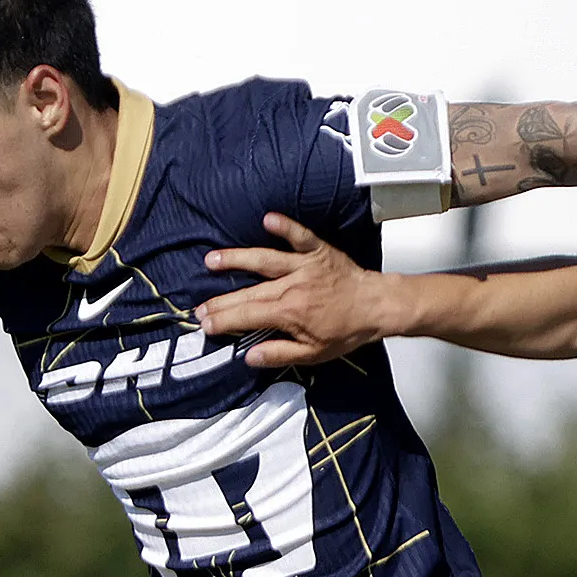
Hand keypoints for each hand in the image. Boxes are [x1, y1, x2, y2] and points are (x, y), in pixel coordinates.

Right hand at [200, 214, 389, 367]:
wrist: (377, 307)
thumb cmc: (347, 331)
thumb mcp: (313, 354)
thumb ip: (279, 354)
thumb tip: (250, 357)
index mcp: (288, 313)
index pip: (246, 317)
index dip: (223, 320)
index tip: (205, 324)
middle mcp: (291, 287)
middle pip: (247, 292)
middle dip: (220, 300)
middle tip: (199, 306)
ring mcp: (303, 266)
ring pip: (263, 260)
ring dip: (236, 259)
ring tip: (212, 260)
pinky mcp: (317, 252)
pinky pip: (299, 236)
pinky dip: (284, 227)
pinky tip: (267, 219)